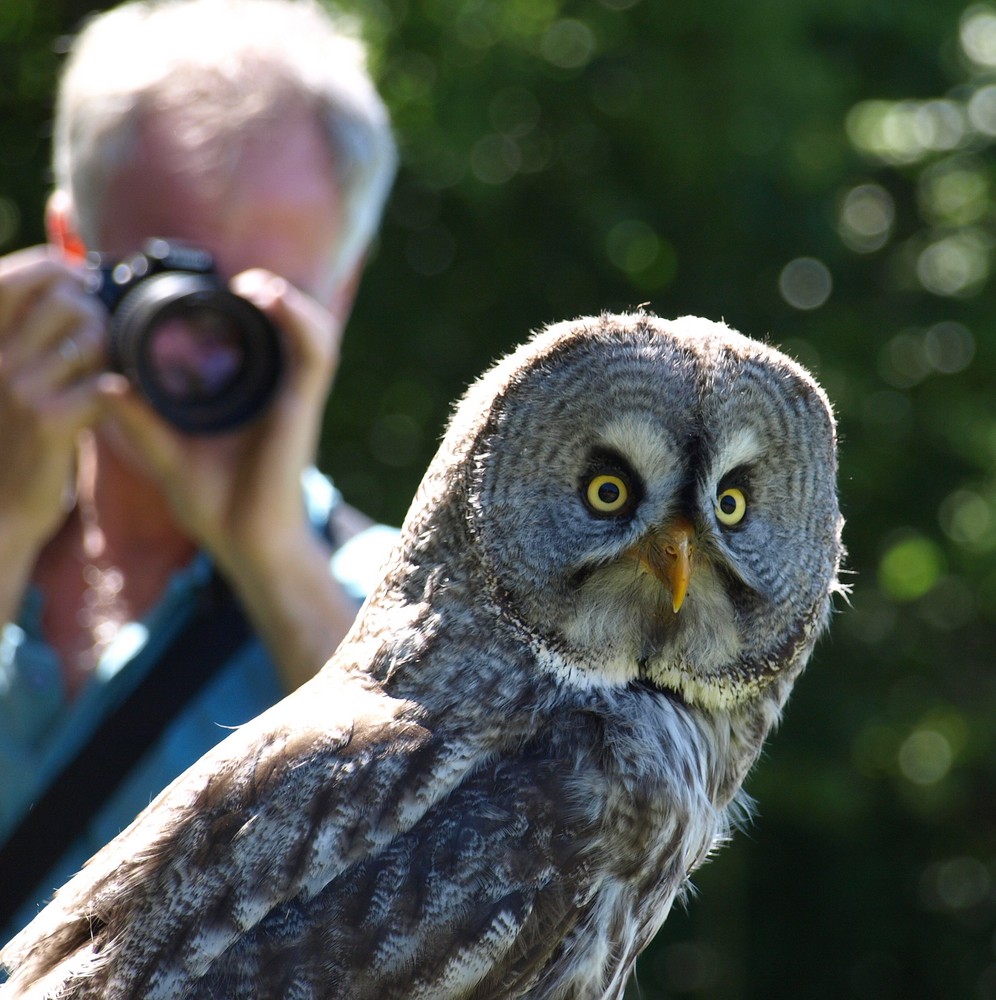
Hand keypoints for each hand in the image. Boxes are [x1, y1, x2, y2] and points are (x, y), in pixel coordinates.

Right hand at [0, 246, 108, 560]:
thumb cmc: (9, 428)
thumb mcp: (7, 362)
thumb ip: (29, 316)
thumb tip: (67, 244)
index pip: (23, 273)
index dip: (62, 274)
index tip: (77, 291)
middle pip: (70, 302)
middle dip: (97, 319)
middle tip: (94, 348)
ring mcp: (16, 384)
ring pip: (93, 339)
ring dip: (108, 357)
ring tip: (93, 380)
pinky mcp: (47, 419)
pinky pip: (105, 384)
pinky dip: (114, 394)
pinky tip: (100, 409)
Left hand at [101, 269, 341, 573]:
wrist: (247, 541)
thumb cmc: (218, 505)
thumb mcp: (167, 452)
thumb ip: (141, 420)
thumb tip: (106, 385)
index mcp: (254, 399)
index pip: (265, 340)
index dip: (250, 306)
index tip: (212, 290)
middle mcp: (280, 393)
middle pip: (296, 326)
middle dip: (272, 293)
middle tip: (236, 282)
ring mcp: (295, 397)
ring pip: (315, 330)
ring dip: (290, 299)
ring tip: (256, 285)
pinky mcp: (304, 406)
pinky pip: (316, 352)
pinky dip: (300, 319)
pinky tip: (272, 299)